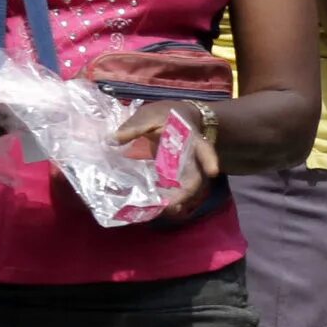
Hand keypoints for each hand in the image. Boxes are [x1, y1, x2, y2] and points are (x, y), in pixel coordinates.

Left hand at [112, 103, 221, 222]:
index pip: (204, 148)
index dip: (209, 159)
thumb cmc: (166, 115)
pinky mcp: (175, 176)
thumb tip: (114, 139)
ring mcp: (184, 169)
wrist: (177, 118)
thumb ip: (135, 126)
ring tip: (160, 211)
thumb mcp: (150, 115)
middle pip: (195, 178)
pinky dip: (166, 200)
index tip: (213, 171)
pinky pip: (173, 190)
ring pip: (186, 189)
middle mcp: (192, 158)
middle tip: (172, 207)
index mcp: (190, 138)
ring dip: (175, 202)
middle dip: (185, 194)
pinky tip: (153, 207)